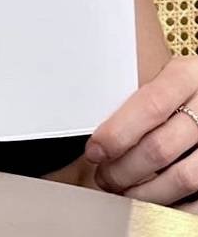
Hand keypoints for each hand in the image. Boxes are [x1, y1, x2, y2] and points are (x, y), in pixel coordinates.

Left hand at [85, 55, 197, 207]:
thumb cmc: (183, 88)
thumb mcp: (166, 77)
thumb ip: (141, 98)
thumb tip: (99, 133)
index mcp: (186, 76)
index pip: (150, 105)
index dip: (118, 132)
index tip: (95, 150)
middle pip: (161, 147)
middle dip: (124, 169)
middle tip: (104, 177)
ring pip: (183, 178)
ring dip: (146, 193)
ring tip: (124, 191)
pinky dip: (173, 206)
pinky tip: (153, 203)